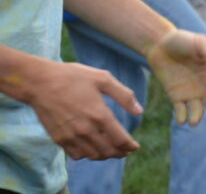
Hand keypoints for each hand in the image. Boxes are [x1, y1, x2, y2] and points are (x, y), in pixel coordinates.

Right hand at [23, 59, 141, 159]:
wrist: (40, 83)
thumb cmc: (73, 77)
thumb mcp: (103, 78)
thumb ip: (124, 95)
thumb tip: (139, 111)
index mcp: (99, 114)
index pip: (120, 140)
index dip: (130, 146)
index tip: (135, 147)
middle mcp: (86, 129)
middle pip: (108, 151)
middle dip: (120, 153)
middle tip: (126, 150)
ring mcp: (71, 136)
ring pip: (93, 155)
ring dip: (105, 155)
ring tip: (112, 150)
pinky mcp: (59, 138)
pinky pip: (77, 154)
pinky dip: (88, 154)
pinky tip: (92, 147)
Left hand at [145, 29, 205, 128]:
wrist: (160, 44)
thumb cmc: (184, 40)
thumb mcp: (199, 43)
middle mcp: (205, 86)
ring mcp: (191, 92)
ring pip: (198, 110)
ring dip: (197, 117)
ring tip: (193, 121)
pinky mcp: (176, 96)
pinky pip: (181, 110)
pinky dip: (182, 117)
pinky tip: (182, 119)